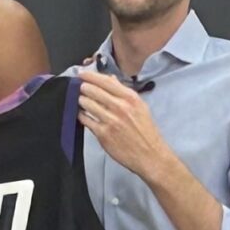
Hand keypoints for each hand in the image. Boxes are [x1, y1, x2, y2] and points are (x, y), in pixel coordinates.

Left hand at [72, 68, 178, 185]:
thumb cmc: (146, 132)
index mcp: (130, 98)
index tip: (82, 74)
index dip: (90, 76)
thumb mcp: (140, 107)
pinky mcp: (103, 134)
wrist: (150, 155)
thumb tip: (110, 79)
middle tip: (79, 88)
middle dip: (83, 88)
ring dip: (80, 101)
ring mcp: (111, 121)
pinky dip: (81, 116)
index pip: (105, 81)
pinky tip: (82, 115)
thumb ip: (124, 92)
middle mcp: (120, 107)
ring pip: (87, 103)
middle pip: (93, 90)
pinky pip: (85, 120)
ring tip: (80, 101)